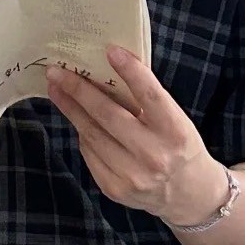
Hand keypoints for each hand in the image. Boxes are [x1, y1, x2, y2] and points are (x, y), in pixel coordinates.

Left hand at [46, 46, 228, 229]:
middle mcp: (154, 156)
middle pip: (108, 115)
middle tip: (56, 71)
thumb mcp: (175, 119)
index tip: (110, 51)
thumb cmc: (177, 144)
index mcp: (175, 132)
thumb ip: (146, 99)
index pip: (150, 96)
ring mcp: (132, 176)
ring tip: (56, 89)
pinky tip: (78, 119)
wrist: (187, 194)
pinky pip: (89, 153)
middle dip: (78, 90)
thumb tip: (107, 68)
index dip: (131, 72)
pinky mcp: (115, 189)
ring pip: (91, 134)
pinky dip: (82, 133)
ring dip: (70, 108)